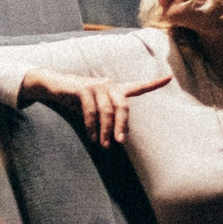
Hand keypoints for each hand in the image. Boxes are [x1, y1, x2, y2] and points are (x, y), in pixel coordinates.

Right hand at [20, 69, 168, 146]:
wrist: (53, 86)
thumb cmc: (75, 99)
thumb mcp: (95, 108)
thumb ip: (108, 117)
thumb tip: (119, 138)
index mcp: (114, 89)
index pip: (137, 87)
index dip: (154, 83)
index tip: (169, 78)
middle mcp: (109, 85)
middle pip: (123, 107)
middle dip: (122, 126)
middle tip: (120, 143)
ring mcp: (96, 85)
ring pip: (107, 111)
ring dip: (105, 131)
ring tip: (103, 145)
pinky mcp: (83, 88)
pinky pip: (91, 111)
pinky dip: (91, 126)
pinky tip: (92, 137)